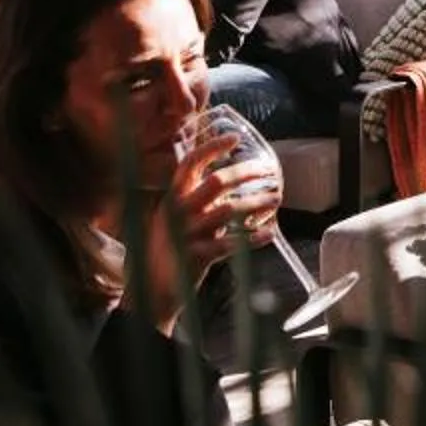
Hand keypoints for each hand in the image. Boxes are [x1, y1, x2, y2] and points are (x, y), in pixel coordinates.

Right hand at [140, 127, 281, 313]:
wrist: (149, 287)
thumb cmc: (164, 249)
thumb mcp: (169, 218)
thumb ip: (191, 200)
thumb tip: (223, 180)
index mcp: (171, 198)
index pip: (190, 163)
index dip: (212, 147)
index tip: (234, 138)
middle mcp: (178, 211)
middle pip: (217, 182)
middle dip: (246, 172)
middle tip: (268, 171)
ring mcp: (187, 233)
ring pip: (229, 210)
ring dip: (257, 203)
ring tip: (275, 198)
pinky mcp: (198, 256)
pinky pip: (232, 244)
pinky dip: (254, 238)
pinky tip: (269, 233)